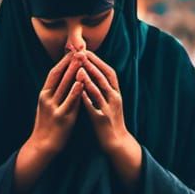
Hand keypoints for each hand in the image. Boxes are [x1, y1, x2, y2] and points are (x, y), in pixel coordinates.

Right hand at [32, 51, 84, 155]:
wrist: (42, 146)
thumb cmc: (47, 125)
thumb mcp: (47, 106)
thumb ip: (54, 93)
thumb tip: (63, 79)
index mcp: (43, 94)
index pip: (54, 73)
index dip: (63, 61)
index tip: (72, 50)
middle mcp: (47, 98)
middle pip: (59, 75)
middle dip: (70, 61)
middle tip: (80, 49)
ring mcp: (54, 107)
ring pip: (65, 85)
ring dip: (74, 71)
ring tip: (82, 59)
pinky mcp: (62, 117)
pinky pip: (70, 101)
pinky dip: (76, 90)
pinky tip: (82, 81)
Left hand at [77, 51, 142, 187]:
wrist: (117, 142)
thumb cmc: (110, 121)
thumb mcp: (111, 102)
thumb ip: (105, 89)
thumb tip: (95, 73)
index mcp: (116, 93)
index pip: (109, 72)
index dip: (99, 61)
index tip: (88, 51)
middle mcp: (115, 98)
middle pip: (105, 77)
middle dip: (93, 65)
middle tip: (82, 54)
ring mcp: (109, 109)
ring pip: (99, 90)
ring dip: (90, 78)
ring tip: (80, 68)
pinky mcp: (101, 119)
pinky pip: (92, 106)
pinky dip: (85, 97)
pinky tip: (78, 90)